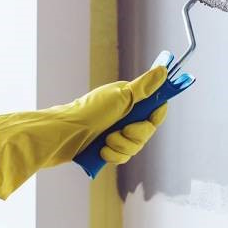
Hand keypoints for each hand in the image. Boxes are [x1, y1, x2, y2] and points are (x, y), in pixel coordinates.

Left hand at [0, 66, 167, 198]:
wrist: (63, 135)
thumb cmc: (89, 112)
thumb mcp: (120, 96)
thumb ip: (144, 87)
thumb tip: (163, 69)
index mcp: (130, 99)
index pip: (155, 109)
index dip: (155, 116)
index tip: (151, 117)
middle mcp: (124, 115)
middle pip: (146, 131)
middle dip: (135, 136)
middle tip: (120, 131)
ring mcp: (116, 132)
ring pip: (135, 147)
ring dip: (121, 147)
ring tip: (105, 142)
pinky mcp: (107, 148)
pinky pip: (122, 157)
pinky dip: (113, 156)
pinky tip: (101, 152)